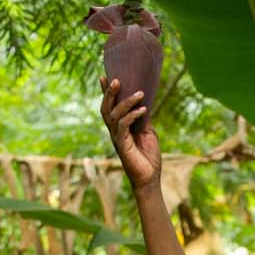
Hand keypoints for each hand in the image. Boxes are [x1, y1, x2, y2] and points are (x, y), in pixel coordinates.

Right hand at [102, 77, 161, 191]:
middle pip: (106, 108)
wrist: (150, 178)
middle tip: (116, 79)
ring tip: (139, 93)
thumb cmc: (148, 156)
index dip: (106, 92)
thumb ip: (143, 118)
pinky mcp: (122, 146)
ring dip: (126, 102)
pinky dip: (132, 116)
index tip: (105, 76)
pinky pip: (123, 127)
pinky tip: (143, 109)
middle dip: (109, 93)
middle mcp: (115, 131)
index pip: (110, 106)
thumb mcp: (148, 132)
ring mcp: (117, 138)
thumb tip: (144, 101)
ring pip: (114, 115)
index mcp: (119, 127)